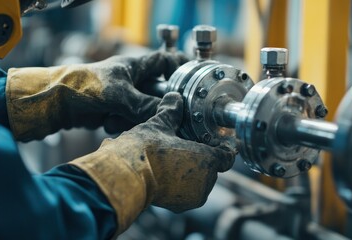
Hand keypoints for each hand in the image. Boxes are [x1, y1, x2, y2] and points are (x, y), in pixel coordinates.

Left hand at [6, 51, 187, 140]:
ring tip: (117, 119)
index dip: (179, 68)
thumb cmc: (84, 86)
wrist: (55, 103)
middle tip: (160, 117)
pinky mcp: (115, 111)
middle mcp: (131, 81)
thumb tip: (171, 111)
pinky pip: (130, 121)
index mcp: (134, 66)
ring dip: (134, 119)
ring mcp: (123, 97)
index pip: (164, 61)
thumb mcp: (120, 95)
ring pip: (144, 111)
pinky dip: (121, 125)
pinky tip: (108, 123)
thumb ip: (146, 105)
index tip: (191, 81)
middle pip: (157, 93)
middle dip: (156, 107)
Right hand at [69, 92, 235, 233]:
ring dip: (192, 171)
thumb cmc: (145, 150)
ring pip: (200, 180)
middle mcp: (205, 182)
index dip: (223, 146)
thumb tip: (175, 97)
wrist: (124, 177)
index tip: (216, 141)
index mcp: (208, 160)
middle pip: (212, 167)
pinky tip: (168, 172)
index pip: (228, 155)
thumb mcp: (160, 124)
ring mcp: (193, 196)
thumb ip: (171, 111)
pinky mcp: (179, 206)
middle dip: (203, 157)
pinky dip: (182, 183)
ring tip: (175, 159)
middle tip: (189, 146)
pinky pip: (188, 191)